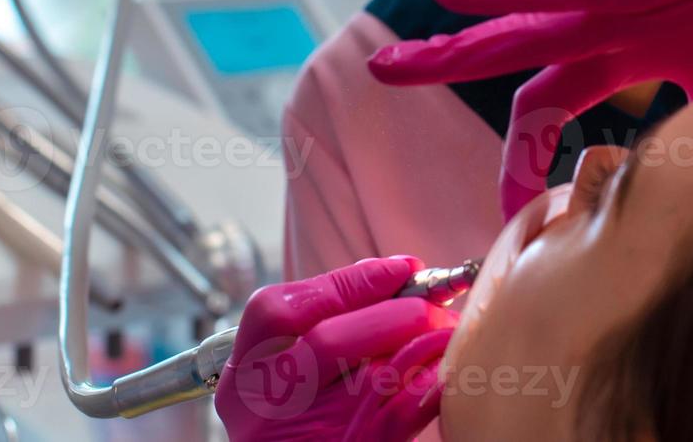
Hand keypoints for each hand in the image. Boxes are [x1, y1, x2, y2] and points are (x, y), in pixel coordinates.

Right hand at [215, 256, 457, 440]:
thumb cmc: (301, 423)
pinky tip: (446, 371)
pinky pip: (399, 414)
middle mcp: (266, 406)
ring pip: (372, 377)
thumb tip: (398, 274)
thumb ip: (325, 326)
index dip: (349, 282)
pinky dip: (429, 384)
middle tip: (437, 306)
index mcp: (244, 375)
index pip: (279, 310)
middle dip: (395, 313)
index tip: (405, 267)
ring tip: (449, 332)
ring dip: (422, 345)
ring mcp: (306, 436)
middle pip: (328, 341)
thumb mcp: (287, 377)